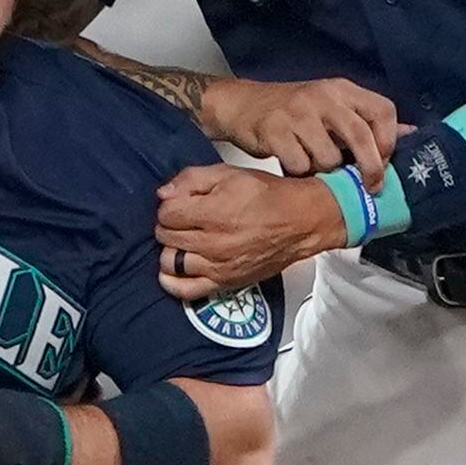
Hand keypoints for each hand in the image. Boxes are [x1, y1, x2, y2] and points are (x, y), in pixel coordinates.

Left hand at [155, 163, 345, 298]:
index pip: (166, 213)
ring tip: (182, 240)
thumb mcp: (229, 174)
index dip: (169, 205)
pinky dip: (172, 282)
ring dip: (171, 249)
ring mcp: (218, 266)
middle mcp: (214, 243)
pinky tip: (173, 270)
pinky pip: (187, 291)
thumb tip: (163, 193)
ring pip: (171, 262)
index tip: (179, 203)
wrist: (302, 221)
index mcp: (213, 213)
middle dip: (168, 224)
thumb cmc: (269, 196)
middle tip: (181, 218)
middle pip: (166, 236)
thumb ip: (191, 179)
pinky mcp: (226, 283)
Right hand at [208, 77, 399, 183]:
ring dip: (324, 171)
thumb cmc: (293, 111)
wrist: (241, 105)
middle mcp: (322, 97)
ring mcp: (297, 113)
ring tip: (315, 167)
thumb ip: (366, 120)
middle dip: (370, 166)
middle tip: (371, 186)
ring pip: (328, 157)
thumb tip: (410, 134)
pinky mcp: (274, 130)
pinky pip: (299, 164)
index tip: (385, 160)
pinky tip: (293, 166)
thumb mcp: (332, 107)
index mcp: (342, 90)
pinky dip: (299, 173)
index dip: (389, 140)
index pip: (381, 110)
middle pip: (359, 134)